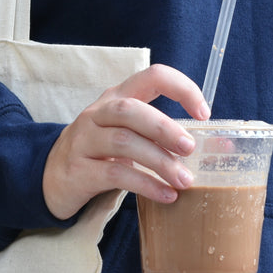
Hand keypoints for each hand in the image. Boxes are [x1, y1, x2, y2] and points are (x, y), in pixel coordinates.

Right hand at [43, 64, 210, 219]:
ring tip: (184, 180)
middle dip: (165, 127)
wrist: (50, 176)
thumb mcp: (130, 137)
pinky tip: (165, 195)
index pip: (152, 77)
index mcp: (117, 97)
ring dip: (158, 161)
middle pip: (131, 109)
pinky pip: (115, 174)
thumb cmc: (100, 153)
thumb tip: (222, 146)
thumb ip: (167, 138)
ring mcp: (85, 140)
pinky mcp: (79, 169)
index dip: (181, 89)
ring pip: (124, 142)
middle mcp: (99, 113)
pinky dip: (145, 184)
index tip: (203, 113)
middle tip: (191, 148)